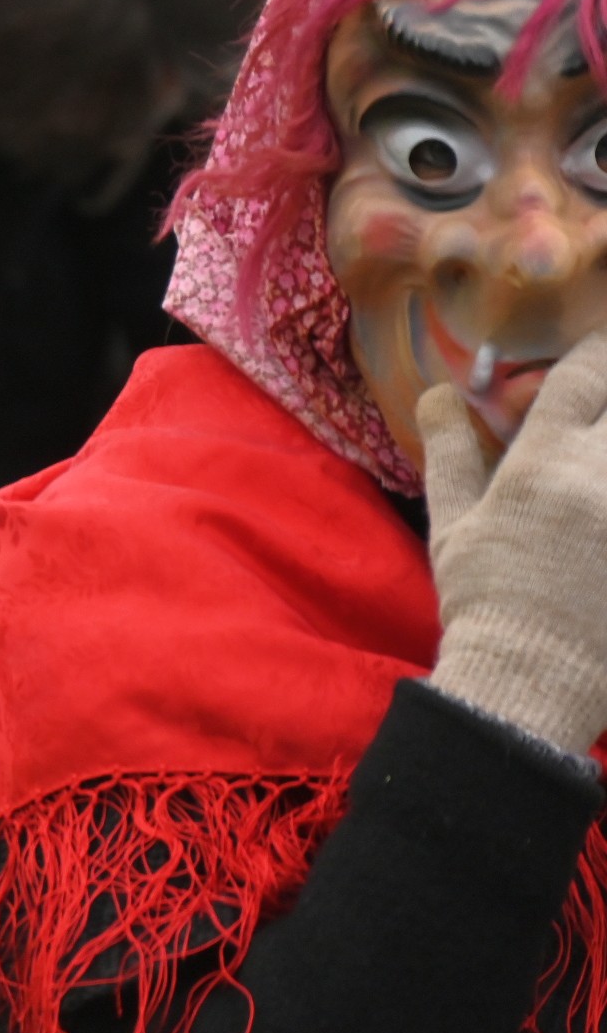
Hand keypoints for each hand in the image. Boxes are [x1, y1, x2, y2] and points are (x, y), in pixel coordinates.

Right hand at [420, 331, 606, 756]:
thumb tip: (442, 393)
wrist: (529, 679)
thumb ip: (453, 452)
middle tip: (600, 415)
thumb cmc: (484, 600)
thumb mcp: (451, 526)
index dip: (595, 353)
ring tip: (600, 465)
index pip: (584, 374)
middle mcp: (601, 476)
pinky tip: (606, 520)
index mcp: (543, 464)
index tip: (596, 353)